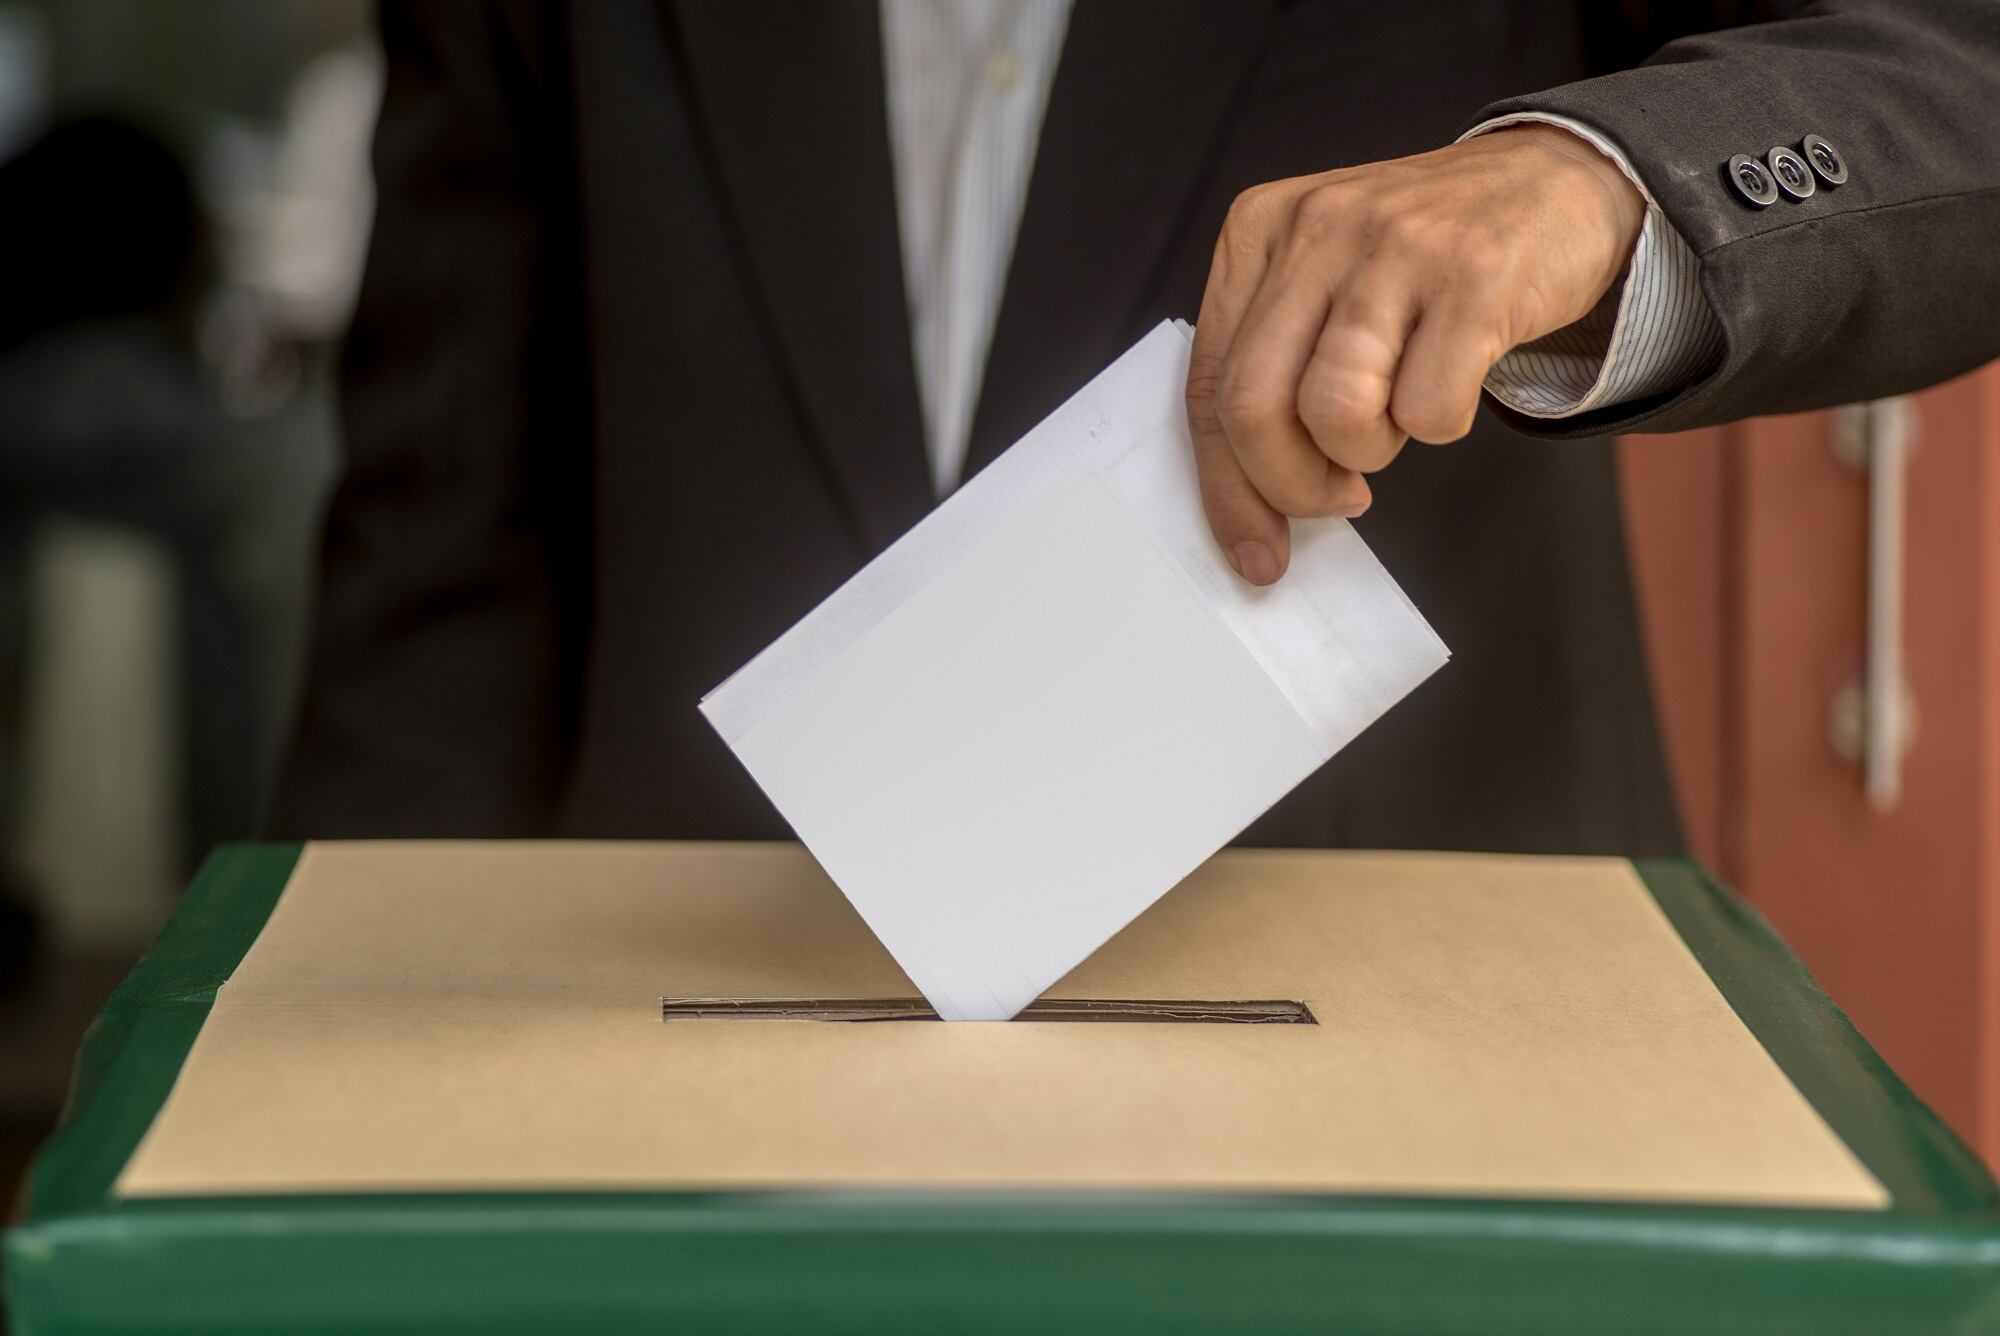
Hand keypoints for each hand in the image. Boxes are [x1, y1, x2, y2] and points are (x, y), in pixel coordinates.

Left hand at [1183, 124, 1644, 583]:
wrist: (1555, 180)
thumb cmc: (1425, 258)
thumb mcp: (1324, 285)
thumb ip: (1274, 369)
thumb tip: (1247, 507)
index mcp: (1258, 230)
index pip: (1208, 386)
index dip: (1226, 489)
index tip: (1256, 552)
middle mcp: (1316, 226)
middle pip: (1253, 409)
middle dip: (1290, 486)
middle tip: (1337, 496)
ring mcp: (1394, 243)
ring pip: (1334, 413)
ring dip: (1368, 451)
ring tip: (1397, 415)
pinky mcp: (1473, 272)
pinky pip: (1428, 409)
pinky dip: (1440, 424)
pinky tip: (1453, 378)